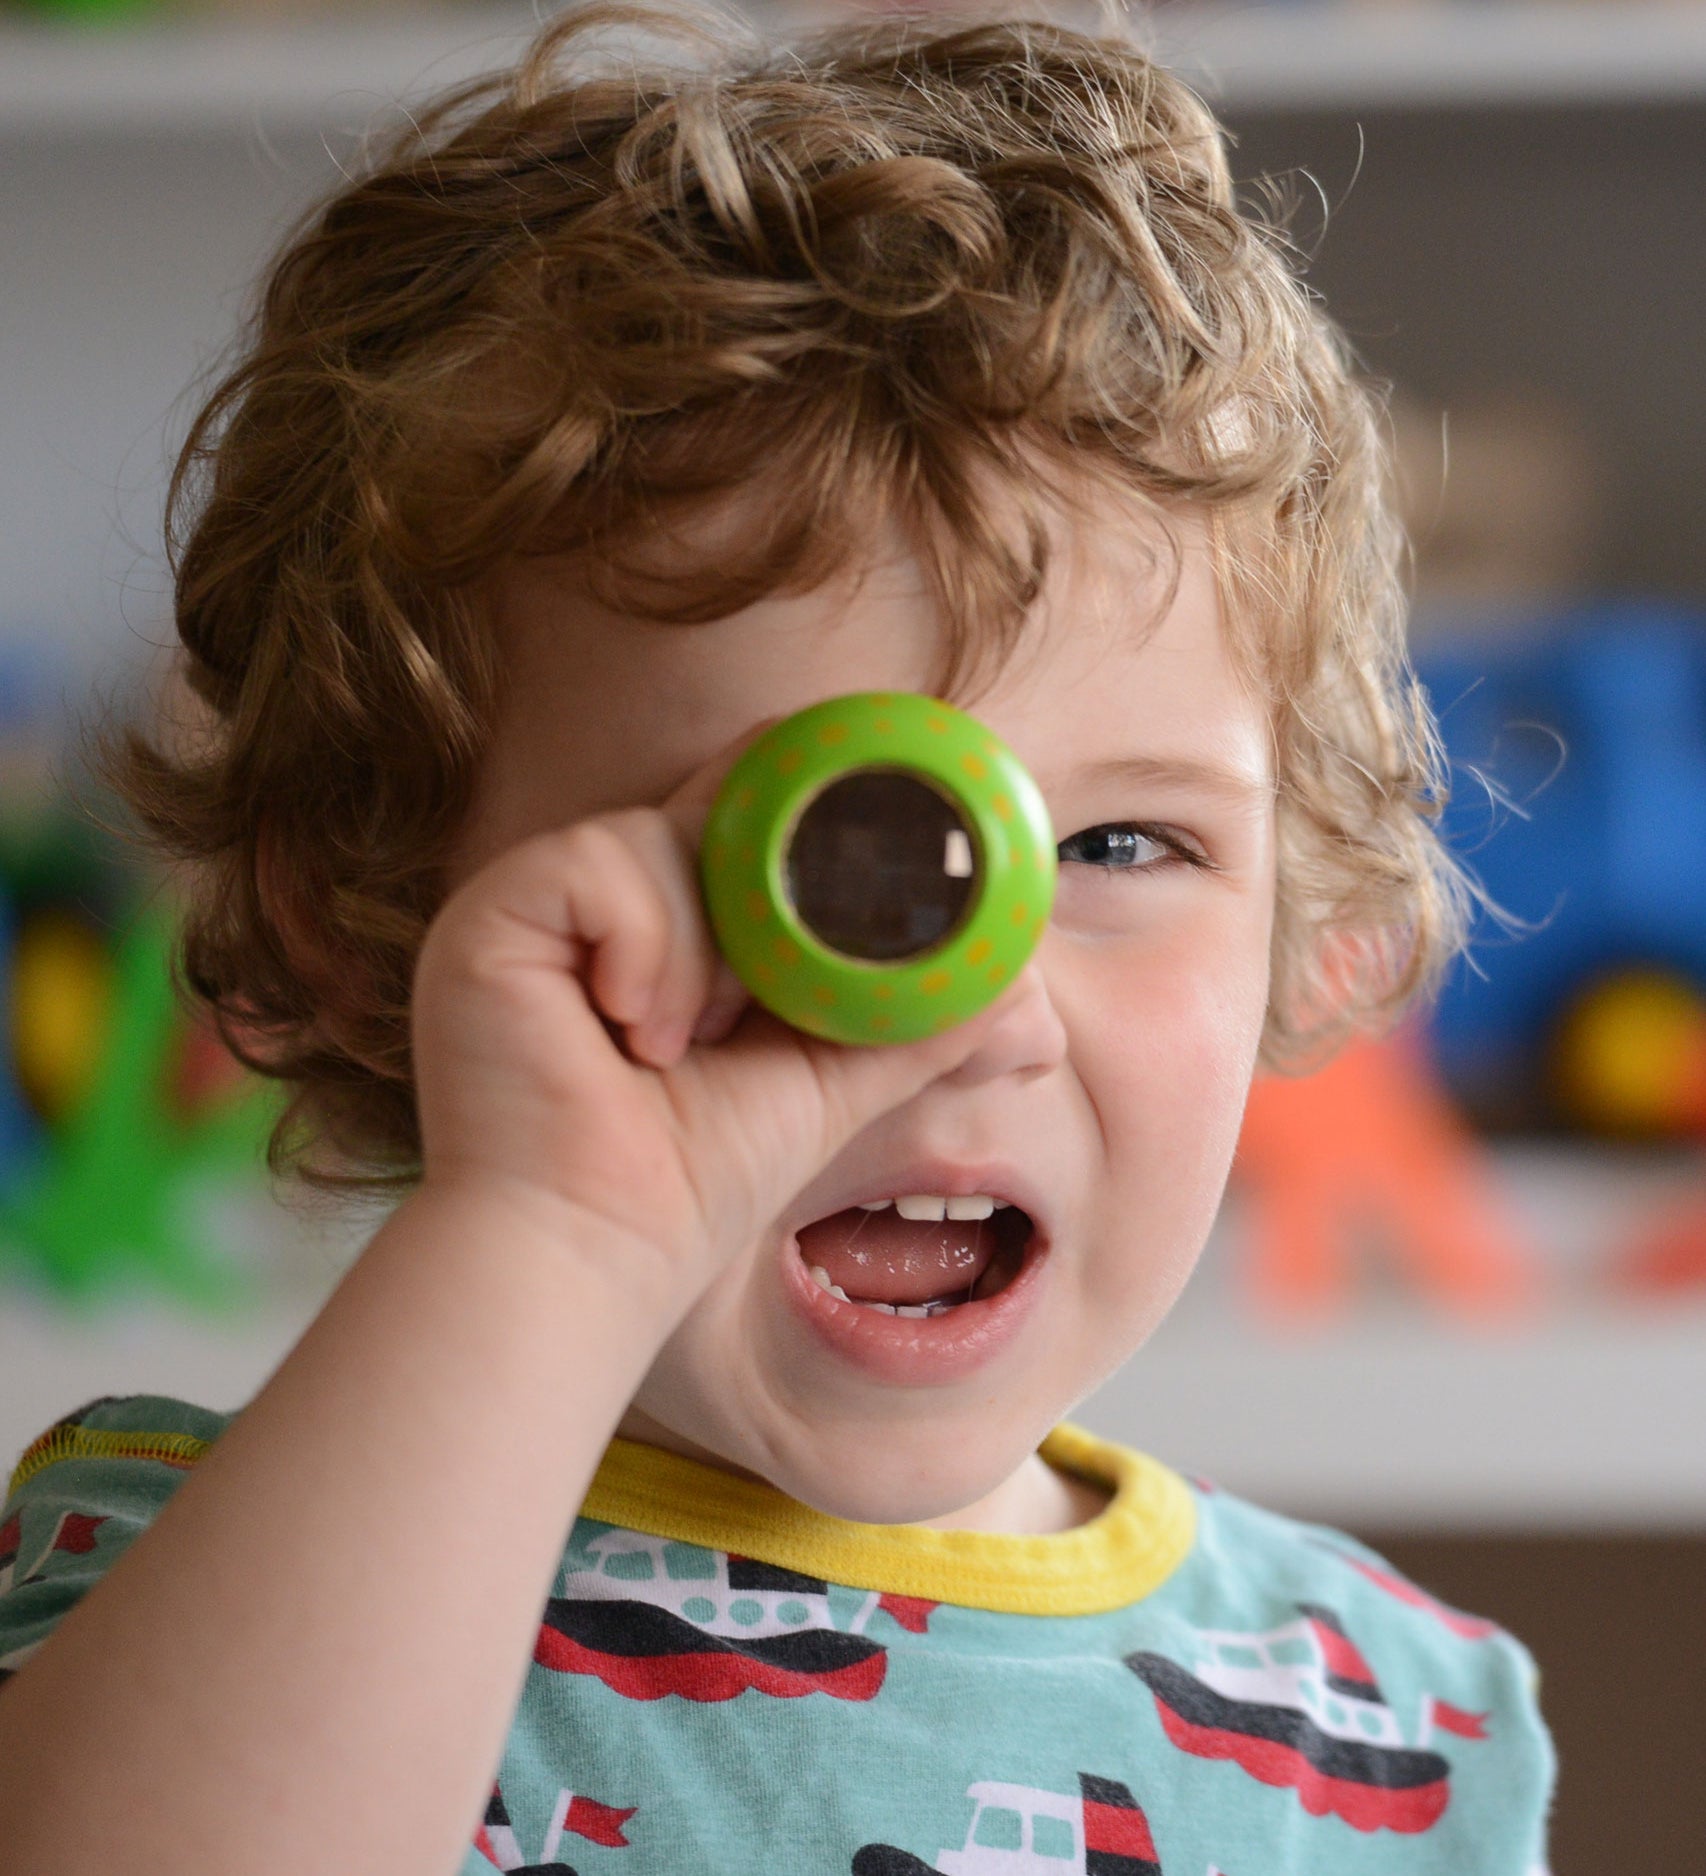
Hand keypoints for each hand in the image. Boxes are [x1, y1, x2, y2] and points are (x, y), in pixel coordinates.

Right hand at [411, 721, 1037, 1307]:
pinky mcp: (491, 914)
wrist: (598, 1251)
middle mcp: (596, 896)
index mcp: (663, 916)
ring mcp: (538, 900)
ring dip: (710, 946)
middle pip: (714, 807)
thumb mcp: (834, 1077)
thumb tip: (1034, 1007)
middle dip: (773, 897)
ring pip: (665, 834)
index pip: (747, 816)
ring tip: (687, 1043)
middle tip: (775, 996)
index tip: (878, 861)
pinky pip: (600, 862)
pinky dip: (649, 948)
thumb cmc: (695, 1177)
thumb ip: (917, 1019)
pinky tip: (637, 1037)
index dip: (812, 829)